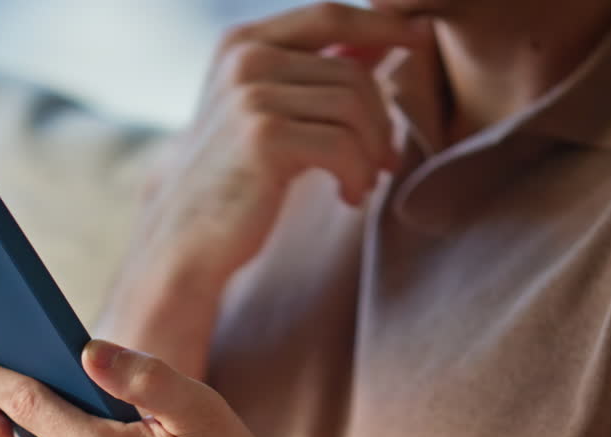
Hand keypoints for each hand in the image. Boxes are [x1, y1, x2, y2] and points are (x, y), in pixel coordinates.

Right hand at [139, 3, 419, 286]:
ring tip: (361, 183)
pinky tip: (348, 197)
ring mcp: (251, 95)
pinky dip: (357, 175)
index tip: (423, 36)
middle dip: (381, 121)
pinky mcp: (264, 136)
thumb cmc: (233, 181)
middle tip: (383, 162)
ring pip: (355, 107)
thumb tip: (381, 37)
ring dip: (371, 152)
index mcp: (241, 44)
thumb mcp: (268, 113)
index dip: (383, 23)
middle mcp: (244, 60)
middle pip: (353, 73)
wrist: (187, 240)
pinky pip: (345, 144)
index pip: (329, 15)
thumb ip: (314, 72)